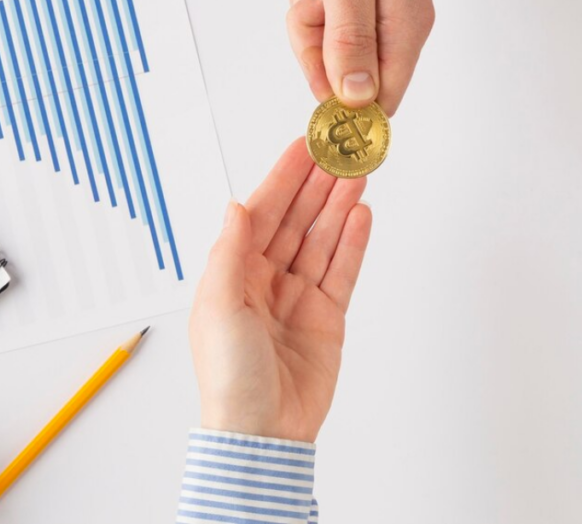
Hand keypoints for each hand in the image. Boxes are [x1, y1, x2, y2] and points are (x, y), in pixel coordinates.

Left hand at [189, 139, 372, 442]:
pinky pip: (342, 270)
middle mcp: (266, 280)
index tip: (302, 149)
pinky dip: (353, 243)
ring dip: (339, 207)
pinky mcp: (327, 317)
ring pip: (323, 240)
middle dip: (318, 186)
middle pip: (297, 221)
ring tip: (358, 175)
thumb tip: (236, 206)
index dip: (283, 179)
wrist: (262, 432)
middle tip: (340, 153)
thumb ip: (230, 252)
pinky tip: (362, 215)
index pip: (262, 213)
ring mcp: (299, 296)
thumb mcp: (218, 306)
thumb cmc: (228, 377)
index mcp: (234, 273)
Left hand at [290, 0, 434, 115]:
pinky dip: (311, 7)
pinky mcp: (359, 2)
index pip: (382, 102)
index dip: (347, 114)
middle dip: (317, 52)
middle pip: (350, 81)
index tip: (312, 104)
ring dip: (310, 25)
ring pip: (330, 53)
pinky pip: (325, 28)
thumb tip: (359, 96)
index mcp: (405, 26)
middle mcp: (398, 27)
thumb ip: (351, 36)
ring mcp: (379, 14)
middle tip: (314, 3)